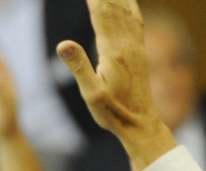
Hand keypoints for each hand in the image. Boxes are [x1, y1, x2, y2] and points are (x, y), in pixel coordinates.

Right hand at [58, 0, 174, 167]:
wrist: (141, 124)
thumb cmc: (113, 113)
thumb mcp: (91, 95)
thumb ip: (79, 67)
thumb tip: (63, 44)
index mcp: (113, 51)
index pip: (101, 10)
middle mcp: (127, 44)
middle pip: (113, 3)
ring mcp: (135, 46)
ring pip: (125, 7)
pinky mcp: (139, 50)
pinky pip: (135, 18)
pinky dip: (128, 2)